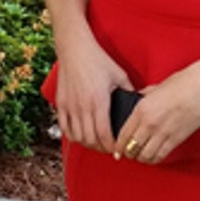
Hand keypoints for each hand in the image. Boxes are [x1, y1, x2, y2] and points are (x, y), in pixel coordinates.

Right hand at [51, 35, 131, 154]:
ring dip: (88, 143)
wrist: (75, 49)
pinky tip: (81, 135)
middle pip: (91, 140)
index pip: (105, 135)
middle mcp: (83, 107)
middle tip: (109, 149)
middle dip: (101, 148)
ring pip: (78, 137)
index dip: (112, 147)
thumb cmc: (98, 60)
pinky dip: (73, 136)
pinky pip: (65, 128)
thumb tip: (138, 105)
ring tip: (96, 143)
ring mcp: (70, 106)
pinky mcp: (61, 104)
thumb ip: (129, 91)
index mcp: (99, 102)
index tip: (117, 151)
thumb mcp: (119, 75)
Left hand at [113, 68, 199, 165]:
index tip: (117, 150)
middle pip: (131, 148)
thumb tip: (137, 101)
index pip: (123, 134)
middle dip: (128, 154)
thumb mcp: (154, 88)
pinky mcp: (175, 139)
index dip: (118, 146)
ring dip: (141, 158)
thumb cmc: (180, 84)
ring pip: (145, 155)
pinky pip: (161, 155)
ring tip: (141, 157)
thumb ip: (143, 97)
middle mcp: (149, 123)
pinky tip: (154, 157)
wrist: (199, 88)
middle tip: (129, 154)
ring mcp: (162, 132)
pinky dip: (155, 159)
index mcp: (141, 109)